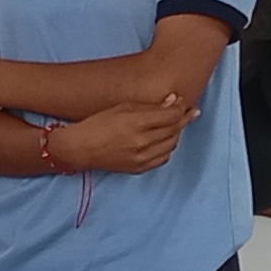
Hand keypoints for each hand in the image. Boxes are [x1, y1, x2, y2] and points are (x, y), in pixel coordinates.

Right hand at [50, 95, 187, 173]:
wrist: (80, 149)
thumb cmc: (98, 124)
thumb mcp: (122, 107)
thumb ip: (149, 106)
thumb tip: (172, 101)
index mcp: (136, 123)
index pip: (171, 116)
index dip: (180, 108)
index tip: (181, 101)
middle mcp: (142, 142)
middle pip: (174, 130)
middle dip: (184, 118)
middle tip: (189, 111)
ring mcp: (142, 157)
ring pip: (172, 144)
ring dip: (176, 133)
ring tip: (176, 124)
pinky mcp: (139, 168)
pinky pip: (163, 157)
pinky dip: (167, 147)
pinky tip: (165, 139)